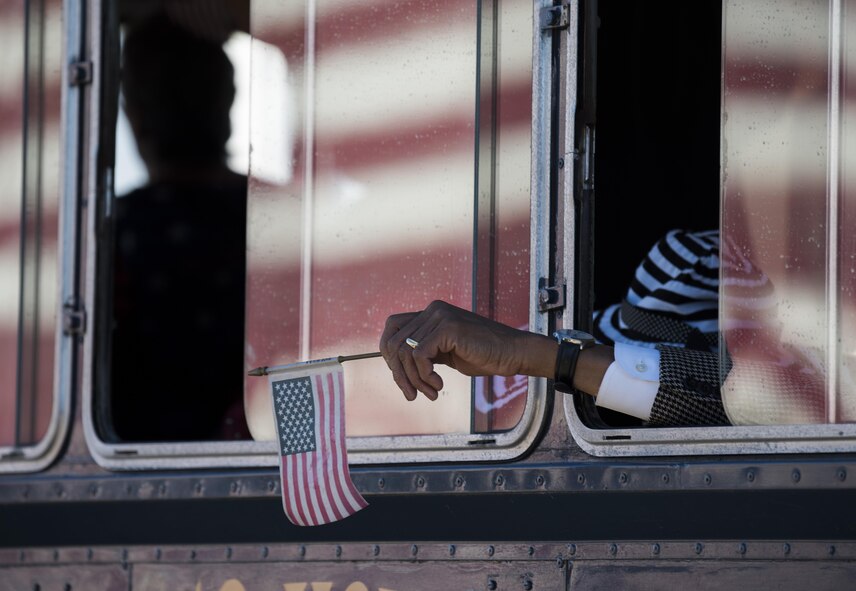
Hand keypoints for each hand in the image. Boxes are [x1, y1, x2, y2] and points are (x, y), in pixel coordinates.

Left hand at [379, 300, 556, 400]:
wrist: (511, 354)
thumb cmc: (482, 355)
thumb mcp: (445, 352)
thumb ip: (423, 351)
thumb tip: (395, 365)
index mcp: (430, 313)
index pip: (392, 329)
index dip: (389, 356)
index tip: (403, 379)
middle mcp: (432, 310)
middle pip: (393, 343)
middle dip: (400, 375)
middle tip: (412, 395)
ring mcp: (439, 316)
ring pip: (405, 353)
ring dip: (415, 380)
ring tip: (430, 393)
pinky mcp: (447, 328)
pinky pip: (419, 356)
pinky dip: (425, 376)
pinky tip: (439, 386)